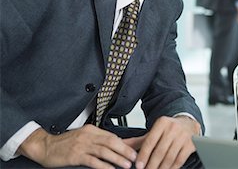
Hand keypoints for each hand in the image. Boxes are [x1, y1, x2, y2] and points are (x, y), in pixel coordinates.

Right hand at [18, 125, 136, 168]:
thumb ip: (98, 141)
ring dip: (117, 158)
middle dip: (125, 150)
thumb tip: (115, 146)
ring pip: (104, 151)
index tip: (135, 149)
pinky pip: (92, 160)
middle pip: (111, 142)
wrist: (45, 146)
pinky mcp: (75, 155)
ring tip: (126, 165)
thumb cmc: (64, 143)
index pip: (112, 136)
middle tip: (135, 158)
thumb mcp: (83, 137)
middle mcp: (88, 136)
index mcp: (92, 130)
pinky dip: (103, 166)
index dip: (125, 143)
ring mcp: (82, 145)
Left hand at [124, 116, 200, 168]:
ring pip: (169, 157)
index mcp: (162, 123)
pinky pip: (179, 160)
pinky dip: (172, 168)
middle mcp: (173, 128)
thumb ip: (138, 140)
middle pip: (159, 151)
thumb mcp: (154, 131)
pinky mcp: (191, 145)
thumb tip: (121, 145)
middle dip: (151, 165)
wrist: (189, 124)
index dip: (143, 155)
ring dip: (161, 168)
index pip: (150, 141)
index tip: (138, 166)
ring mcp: (183, 136)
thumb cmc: (169, 129)